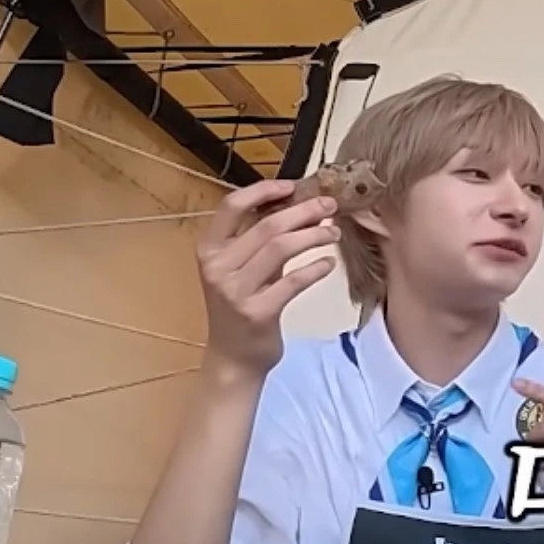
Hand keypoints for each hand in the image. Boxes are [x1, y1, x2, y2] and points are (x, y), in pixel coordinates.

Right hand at [195, 181, 338, 378]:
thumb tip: (300, 205)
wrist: (233, 357)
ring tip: (334, 231)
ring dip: (314, 235)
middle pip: (267, 225)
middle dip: (303, 211)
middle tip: (329, 205)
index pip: (232, 207)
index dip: (264, 191)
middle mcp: (218, 266)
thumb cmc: (240, 305)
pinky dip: (316, 268)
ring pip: (281, 248)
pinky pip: (293, 281)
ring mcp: (235, 290)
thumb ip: (262, 240)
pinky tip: (329, 263)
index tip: (293, 186)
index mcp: (209, 249)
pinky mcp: (257, 312)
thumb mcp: (242, 268)